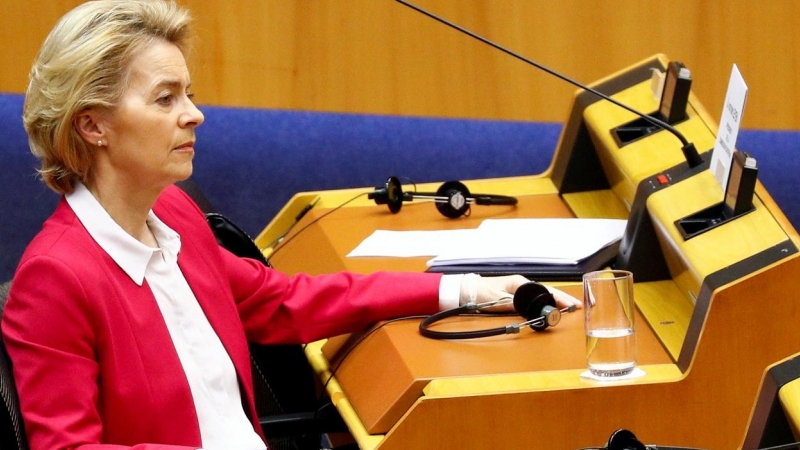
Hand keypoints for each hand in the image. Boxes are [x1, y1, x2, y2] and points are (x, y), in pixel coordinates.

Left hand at [461, 274, 582, 311]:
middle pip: (547, 291)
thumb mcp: (497, 301)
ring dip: (556, 300)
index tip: (571, 306)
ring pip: (542, 293)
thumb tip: (530, 309)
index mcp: (519, 283)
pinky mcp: (515, 293)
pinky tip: (552, 306)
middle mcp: (522, 283)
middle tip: (578, 306)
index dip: (559, 299)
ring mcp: (519, 288)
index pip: (545, 290)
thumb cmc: (480, 294)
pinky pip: (535, 296)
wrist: (466, 291)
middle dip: (563, 299)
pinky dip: (546, 300)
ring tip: (570, 307)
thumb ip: (514, 305)